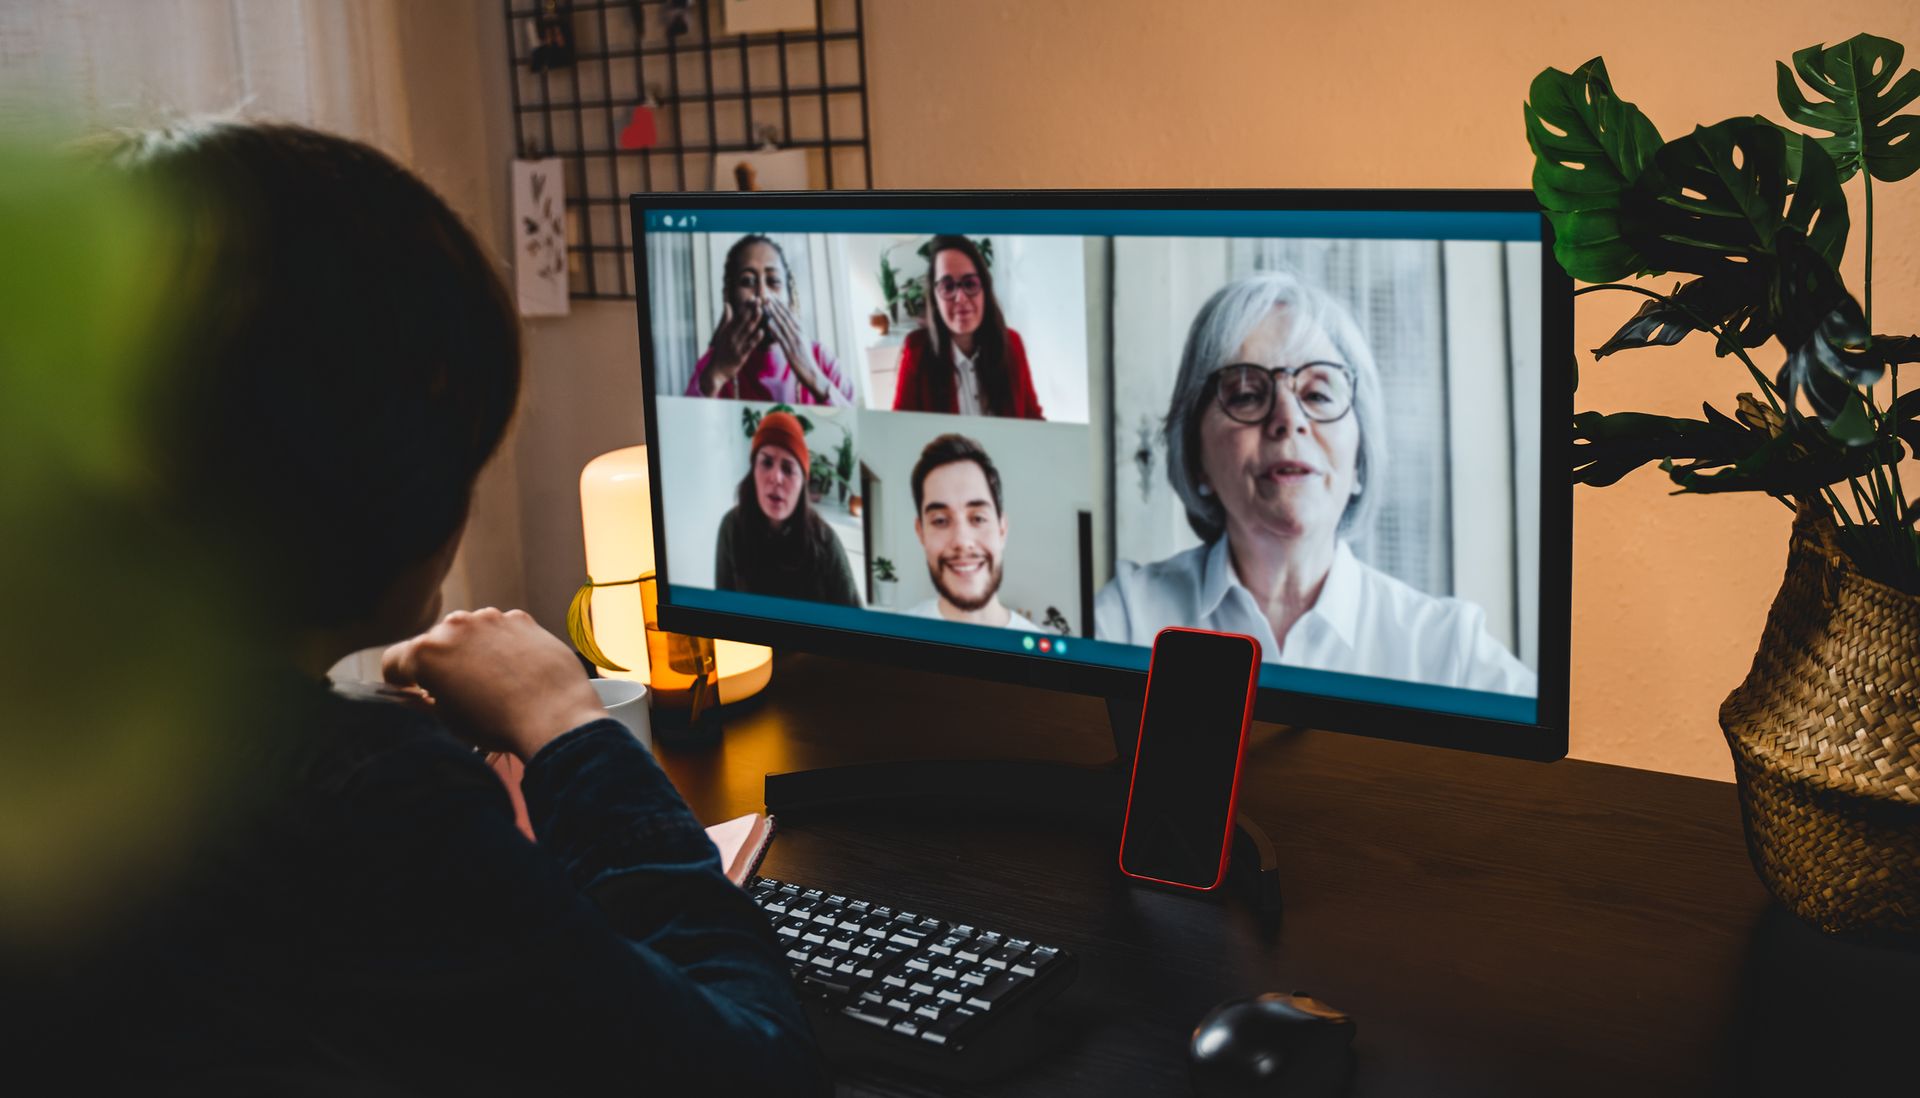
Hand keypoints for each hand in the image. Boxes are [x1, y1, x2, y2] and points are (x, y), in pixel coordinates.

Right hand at [382, 608, 606, 759]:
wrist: (555, 717)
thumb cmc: (498, 724)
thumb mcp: (447, 721)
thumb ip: (425, 701)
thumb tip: (421, 695)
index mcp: (425, 653)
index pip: (394, 661)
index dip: (400, 681)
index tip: (412, 692)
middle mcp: (454, 626)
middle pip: (434, 643)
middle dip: (440, 664)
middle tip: (459, 691)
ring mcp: (490, 618)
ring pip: (469, 633)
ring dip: (473, 651)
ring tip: (493, 682)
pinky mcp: (520, 619)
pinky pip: (500, 630)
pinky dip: (502, 645)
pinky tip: (516, 670)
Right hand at [701, 300, 762, 395]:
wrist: (716, 371)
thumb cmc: (721, 352)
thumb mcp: (721, 334)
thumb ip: (725, 319)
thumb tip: (727, 304)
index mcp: (727, 330)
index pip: (737, 315)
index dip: (746, 306)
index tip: (753, 298)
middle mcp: (731, 336)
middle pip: (743, 320)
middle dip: (752, 309)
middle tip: (760, 299)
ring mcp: (736, 346)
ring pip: (746, 330)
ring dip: (754, 320)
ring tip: (761, 310)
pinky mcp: (740, 356)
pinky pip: (749, 346)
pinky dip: (755, 338)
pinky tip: (762, 332)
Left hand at [763, 297, 822, 399]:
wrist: (813, 375)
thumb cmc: (807, 362)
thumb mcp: (803, 345)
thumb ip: (797, 336)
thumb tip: (793, 328)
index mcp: (802, 333)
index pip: (791, 316)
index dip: (782, 306)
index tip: (775, 297)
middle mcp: (799, 335)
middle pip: (787, 317)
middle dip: (777, 305)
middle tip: (769, 295)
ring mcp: (795, 342)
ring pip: (783, 325)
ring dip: (774, 313)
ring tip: (766, 304)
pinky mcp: (791, 351)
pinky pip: (781, 338)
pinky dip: (775, 329)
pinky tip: (768, 323)